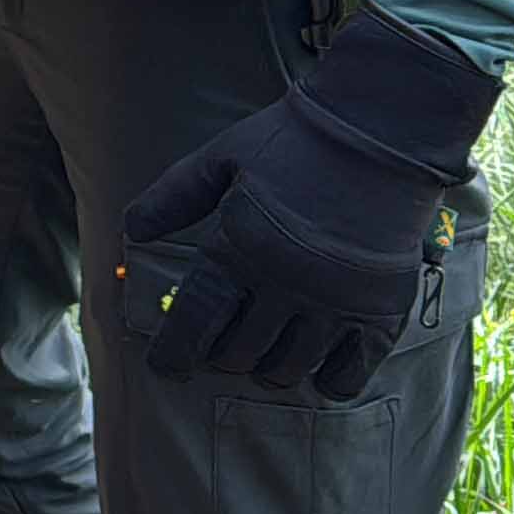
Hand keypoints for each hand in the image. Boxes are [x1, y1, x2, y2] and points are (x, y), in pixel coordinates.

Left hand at [124, 12, 498, 402]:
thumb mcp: (218, 159)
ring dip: (269, 370)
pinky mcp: (383, 308)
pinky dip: (329, 381)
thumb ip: (171, 199)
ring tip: (265, 357)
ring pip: (289, 368)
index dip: (174, 354)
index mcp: (238, 250)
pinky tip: (318, 371)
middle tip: (223, 347)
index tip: (166, 367)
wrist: (381, 131)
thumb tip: (130, 234)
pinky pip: (351, 373)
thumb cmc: (292, 141)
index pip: (194, 322)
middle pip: (239, 353)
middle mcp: (285, 284)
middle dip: (222, 357)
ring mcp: (336, 301)